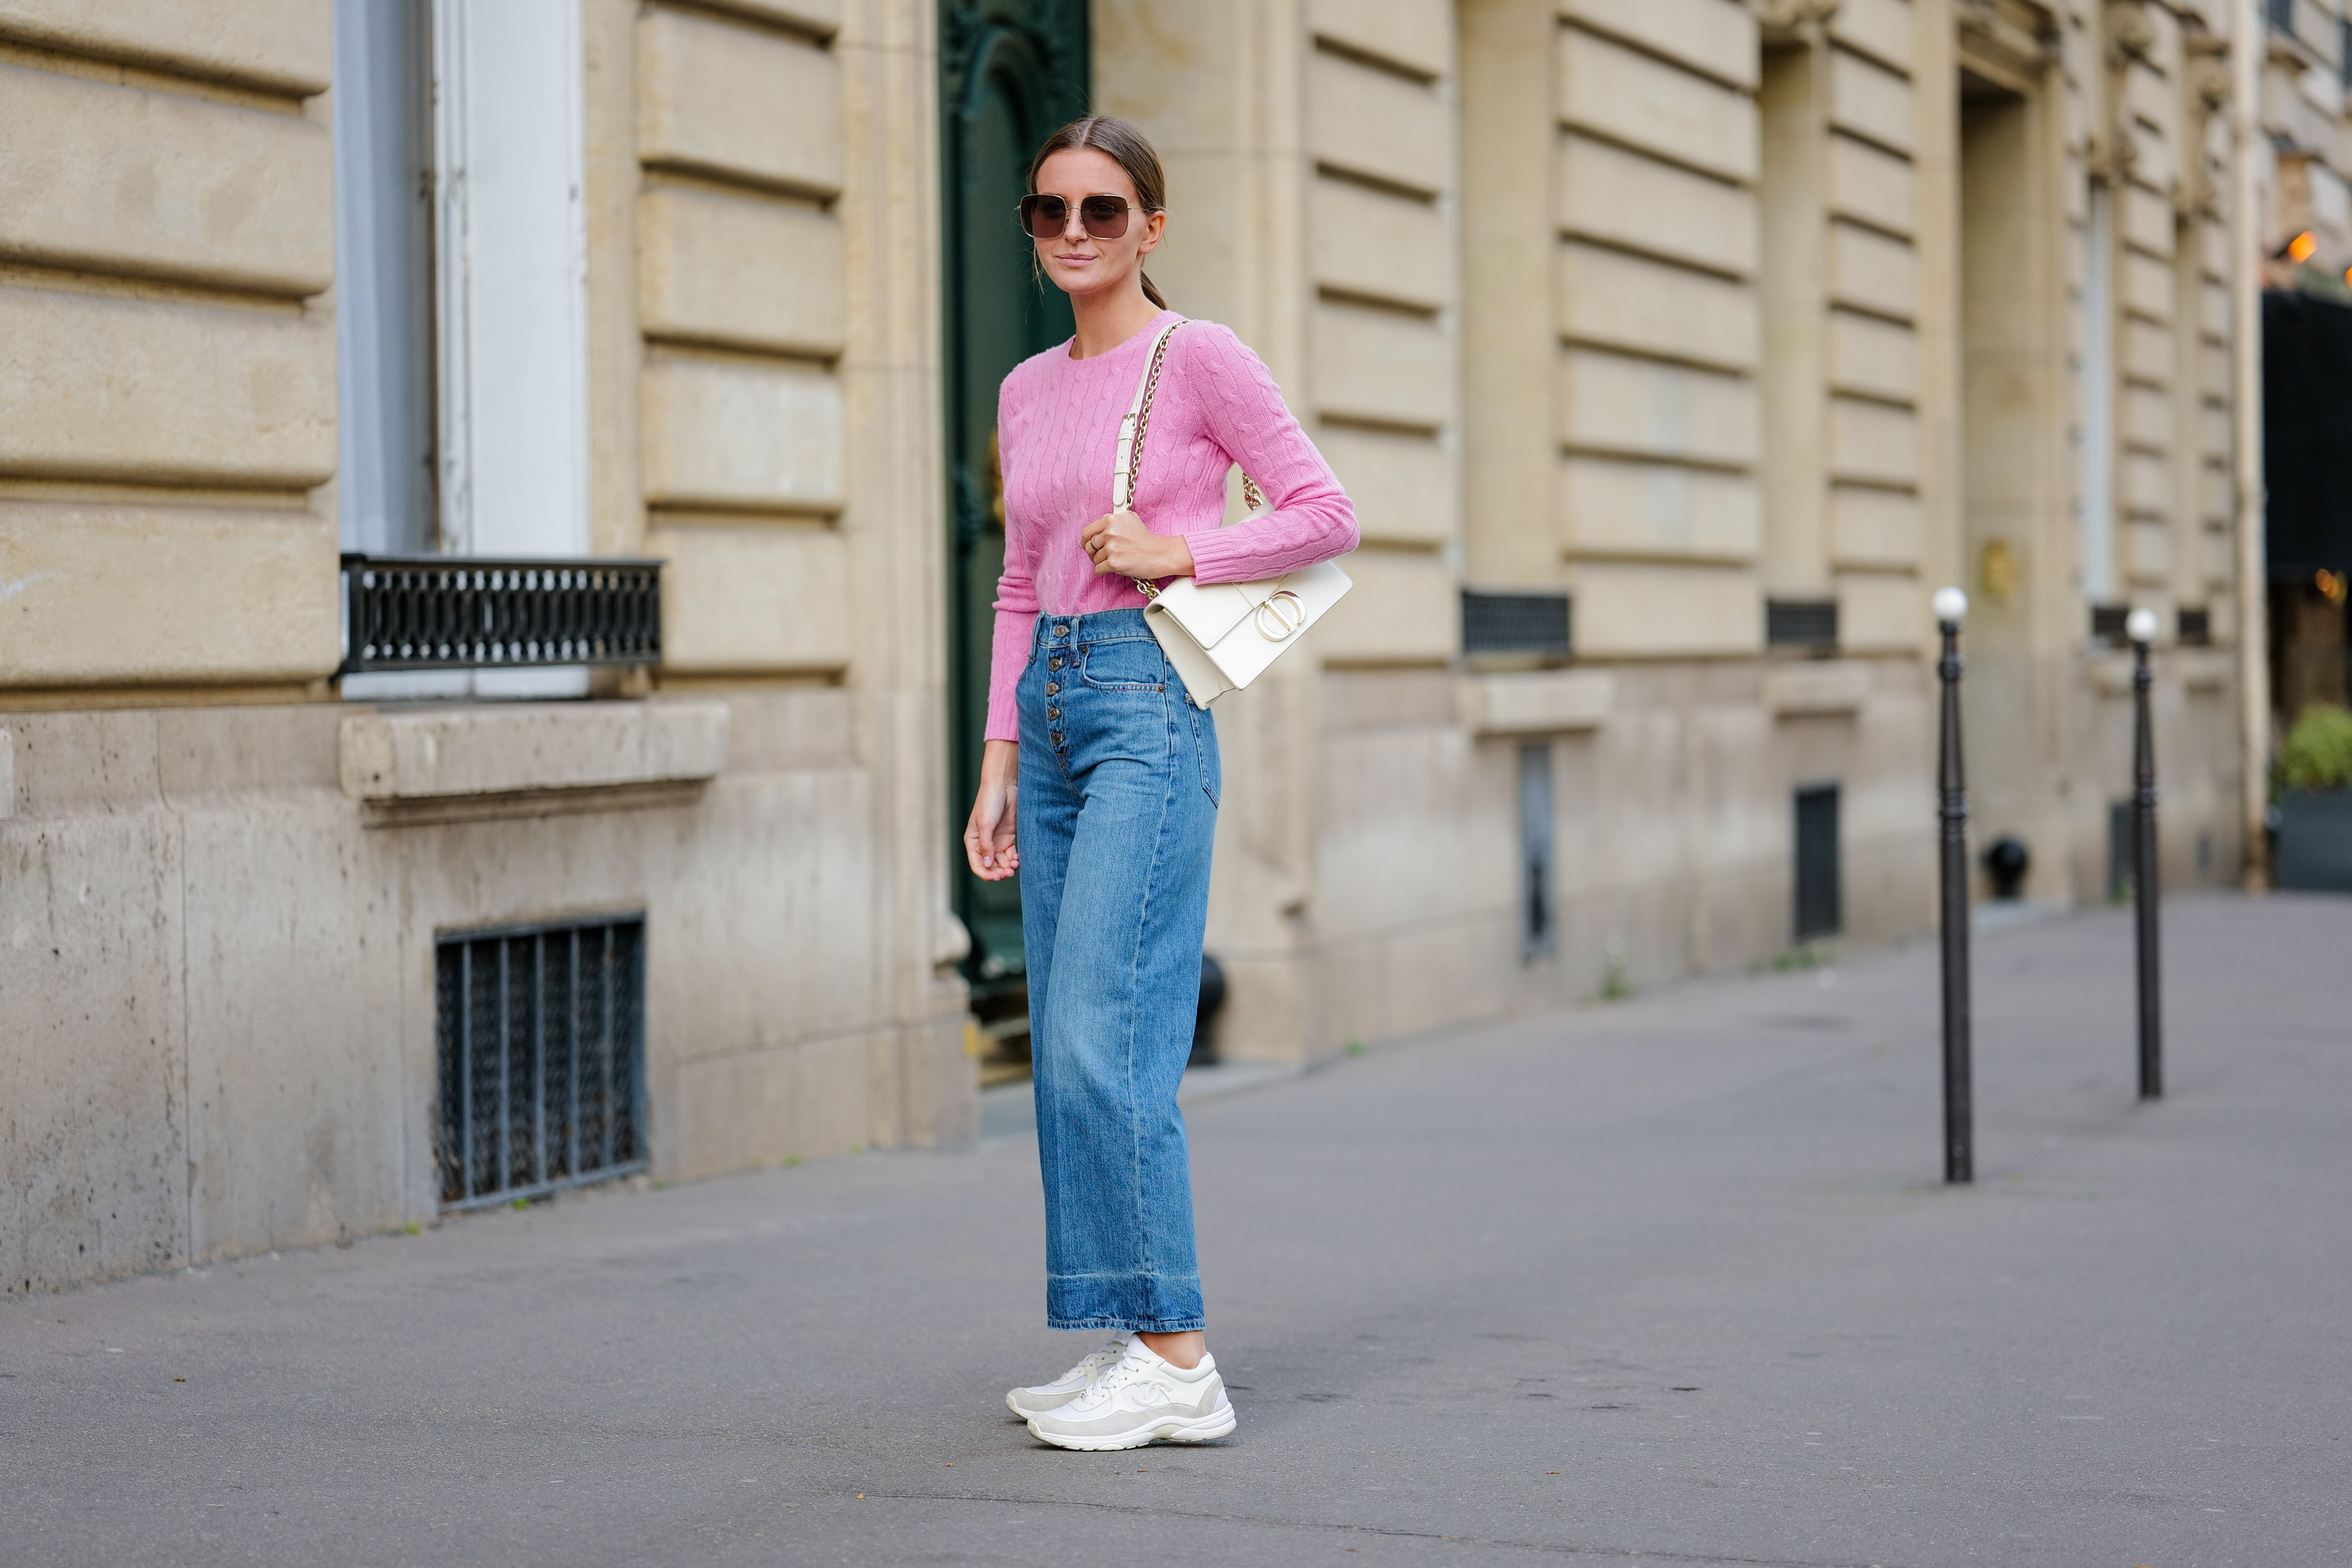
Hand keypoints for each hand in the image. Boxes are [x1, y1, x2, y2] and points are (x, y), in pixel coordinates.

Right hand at [964, 740, 1019, 881]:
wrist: (1004, 785)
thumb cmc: (989, 801)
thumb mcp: (985, 823)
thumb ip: (986, 845)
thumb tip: (987, 864)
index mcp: (972, 841)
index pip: (977, 864)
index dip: (985, 874)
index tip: (996, 878)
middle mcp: (984, 843)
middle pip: (990, 866)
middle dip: (998, 872)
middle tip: (1008, 873)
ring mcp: (996, 841)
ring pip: (1001, 862)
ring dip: (1007, 867)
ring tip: (1014, 866)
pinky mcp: (1008, 837)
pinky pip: (1010, 854)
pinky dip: (1013, 859)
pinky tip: (1017, 859)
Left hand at [1081, 509, 1195, 579]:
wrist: (1159, 554)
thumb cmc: (1146, 539)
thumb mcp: (1130, 519)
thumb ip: (1114, 520)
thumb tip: (1102, 525)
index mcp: (1111, 520)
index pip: (1087, 532)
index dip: (1086, 541)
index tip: (1087, 545)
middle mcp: (1109, 532)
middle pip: (1089, 546)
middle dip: (1093, 553)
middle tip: (1102, 555)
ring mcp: (1111, 548)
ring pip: (1094, 559)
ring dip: (1102, 562)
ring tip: (1115, 560)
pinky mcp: (1113, 563)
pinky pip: (1098, 569)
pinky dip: (1102, 571)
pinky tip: (1112, 568)